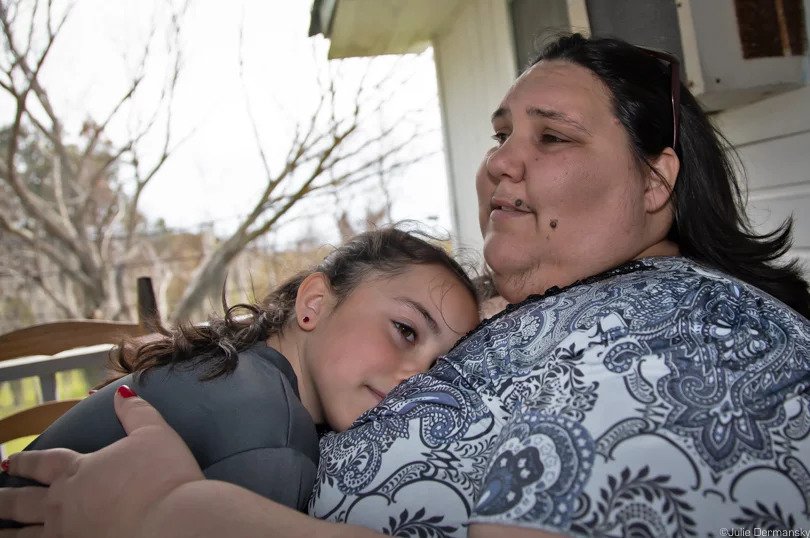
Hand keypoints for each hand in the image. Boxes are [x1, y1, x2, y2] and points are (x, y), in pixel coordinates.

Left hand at [0, 386, 204, 536]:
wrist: (173, 523)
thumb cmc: (165, 477)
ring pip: (25, 536)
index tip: (9, 462)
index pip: (43, 463)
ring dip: (9, 533)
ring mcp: (68, 534)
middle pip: (21, 502)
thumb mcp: (155, 433)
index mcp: (79, 470)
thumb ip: (135, 411)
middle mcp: (64, 504)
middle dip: (3, 500)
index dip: (25, 462)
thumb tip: (122, 392)